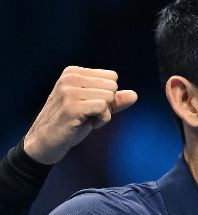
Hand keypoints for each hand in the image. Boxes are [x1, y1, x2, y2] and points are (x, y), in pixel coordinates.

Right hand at [23, 66, 137, 164]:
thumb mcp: (94, 107)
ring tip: (85, 119)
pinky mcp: (72, 106)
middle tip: (88, 114)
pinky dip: (102, 120)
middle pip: (112, 86)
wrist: (45, 142)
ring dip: (104, 114)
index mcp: (73, 72)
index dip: (107, 95)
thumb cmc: (71, 123)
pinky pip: (104, 108)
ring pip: (109, 97)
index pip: (112, 77)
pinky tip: (85, 124)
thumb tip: (134, 95)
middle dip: (107, 104)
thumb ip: (114, 100)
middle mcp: (70, 78)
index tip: (89, 106)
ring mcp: (69, 91)